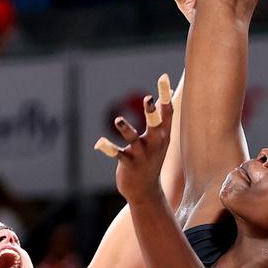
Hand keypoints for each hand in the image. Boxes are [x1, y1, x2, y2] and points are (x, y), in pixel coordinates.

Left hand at [95, 75, 173, 204]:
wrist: (145, 190)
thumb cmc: (151, 159)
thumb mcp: (160, 138)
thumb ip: (162, 117)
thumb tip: (168, 93)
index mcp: (163, 136)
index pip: (167, 113)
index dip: (165, 95)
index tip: (163, 77)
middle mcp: (155, 144)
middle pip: (155, 126)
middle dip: (152, 113)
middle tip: (148, 99)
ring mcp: (142, 155)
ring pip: (134, 140)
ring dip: (126, 129)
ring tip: (118, 120)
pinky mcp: (129, 164)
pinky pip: (118, 155)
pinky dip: (109, 149)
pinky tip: (99, 143)